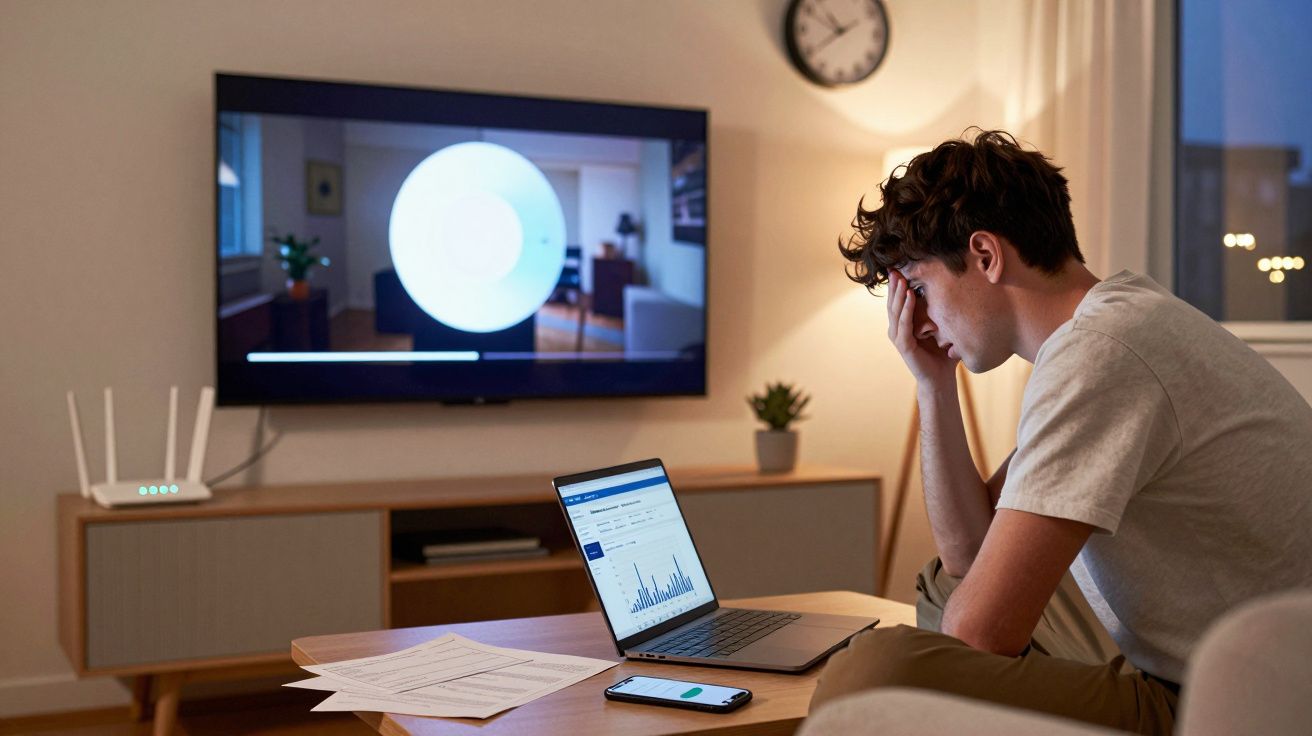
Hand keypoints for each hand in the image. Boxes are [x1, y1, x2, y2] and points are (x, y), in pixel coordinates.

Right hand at [886, 270, 957, 387]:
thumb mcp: (941, 327)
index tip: (899, 267)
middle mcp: (897, 330)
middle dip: (895, 284)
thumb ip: (939, 312)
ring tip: (901, 277)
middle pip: (893, 303)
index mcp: (904, 325)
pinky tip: (909, 295)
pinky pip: (904, 323)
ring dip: (898, 293)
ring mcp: (899, 338)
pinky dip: (906, 308)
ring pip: (896, 310)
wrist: (941, 379)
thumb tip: (952, 289)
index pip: (898, 301)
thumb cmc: (943, 353)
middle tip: (895, 267)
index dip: (897, 285)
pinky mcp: (904, 345)